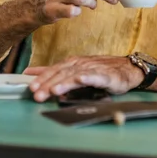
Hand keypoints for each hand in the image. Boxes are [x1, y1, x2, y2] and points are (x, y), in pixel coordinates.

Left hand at [24, 56, 143, 101]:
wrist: (126, 69)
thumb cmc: (100, 70)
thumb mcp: (74, 70)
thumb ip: (53, 72)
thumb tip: (30, 73)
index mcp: (71, 63)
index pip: (54, 70)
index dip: (42, 78)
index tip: (30, 87)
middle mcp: (80, 64)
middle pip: (62, 74)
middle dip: (49, 84)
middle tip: (37, 94)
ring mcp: (93, 69)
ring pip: (76, 76)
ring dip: (64, 83)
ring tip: (54, 90)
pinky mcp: (106, 76)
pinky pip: (95, 77)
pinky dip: (87, 78)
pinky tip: (81, 80)